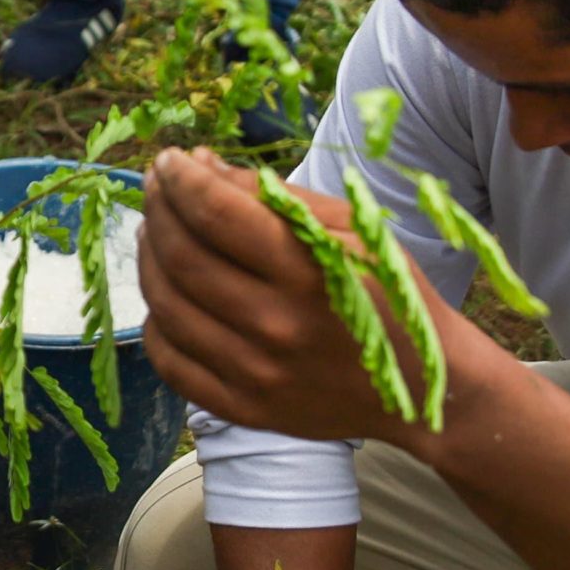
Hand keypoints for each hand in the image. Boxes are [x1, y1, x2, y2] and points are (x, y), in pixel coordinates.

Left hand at [138, 147, 452, 444]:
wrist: (421, 386)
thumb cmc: (388, 293)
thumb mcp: (350, 229)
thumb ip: (274, 196)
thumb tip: (200, 164)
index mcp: (309, 271)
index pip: (215, 213)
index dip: (180, 179)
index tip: (169, 159)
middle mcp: (277, 325)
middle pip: (181, 257)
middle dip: (158, 211)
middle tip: (156, 189)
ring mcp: (255, 374)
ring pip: (166, 307)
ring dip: (148, 260)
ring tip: (154, 233)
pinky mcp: (243, 409)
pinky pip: (170, 361)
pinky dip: (155, 321)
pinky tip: (166, 295)